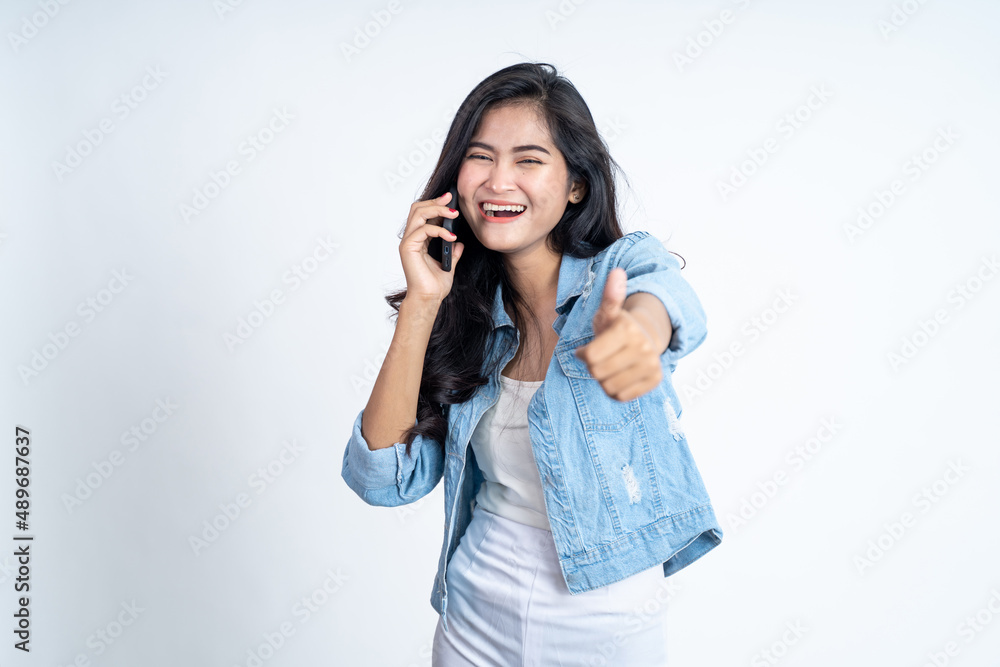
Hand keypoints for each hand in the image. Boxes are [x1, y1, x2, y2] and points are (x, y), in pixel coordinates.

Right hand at [399, 191, 464, 303]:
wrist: (429, 299)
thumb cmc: (435, 285)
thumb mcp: (449, 264)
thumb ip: (452, 251)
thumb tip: (459, 242)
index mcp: (419, 240)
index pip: (423, 213)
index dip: (436, 203)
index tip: (450, 197)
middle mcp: (411, 238)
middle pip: (418, 208)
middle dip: (435, 201)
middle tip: (451, 198)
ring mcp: (408, 242)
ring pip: (418, 213)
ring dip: (438, 210)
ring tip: (454, 214)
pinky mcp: (408, 248)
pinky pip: (423, 230)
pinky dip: (439, 230)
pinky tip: (451, 236)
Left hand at [574, 268, 663, 401]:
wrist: (646, 337)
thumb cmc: (618, 326)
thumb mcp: (608, 311)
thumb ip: (610, 295)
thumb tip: (617, 272)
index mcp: (628, 330)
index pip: (589, 356)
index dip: (582, 354)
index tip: (584, 350)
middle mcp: (644, 348)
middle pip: (597, 372)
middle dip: (593, 367)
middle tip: (599, 358)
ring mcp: (651, 366)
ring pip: (608, 387)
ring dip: (603, 379)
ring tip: (610, 366)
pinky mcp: (654, 381)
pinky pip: (621, 396)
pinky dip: (615, 390)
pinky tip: (619, 376)